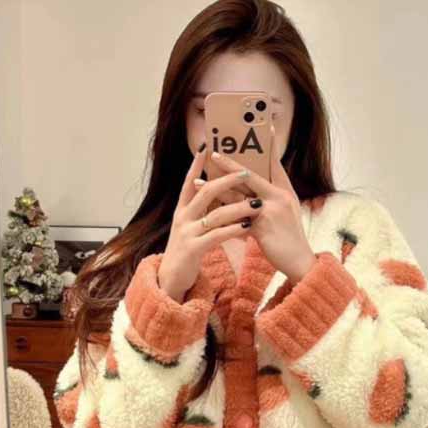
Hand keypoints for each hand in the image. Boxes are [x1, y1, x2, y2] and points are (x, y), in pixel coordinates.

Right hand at [158, 144, 263, 300]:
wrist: (170, 280)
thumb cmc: (186, 253)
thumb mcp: (191, 229)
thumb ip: (201, 214)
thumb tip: (217, 198)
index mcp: (181, 211)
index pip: (189, 183)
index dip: (197, 166)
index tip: (207, 148)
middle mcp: (182, 218)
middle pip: (204, 192)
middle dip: (226, 181)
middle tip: (246, 173)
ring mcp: (186, 233)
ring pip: (214, 215)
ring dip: (238, 208)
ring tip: (257, 204)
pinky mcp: (192, 249)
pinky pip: (216, 236)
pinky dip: (233, 230)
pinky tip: (247, 226)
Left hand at [200, 124, 316, 283]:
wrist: (300, 262)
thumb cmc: (290, 239)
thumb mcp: (284, 214)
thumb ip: (268, 201)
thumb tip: (248, 194)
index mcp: (286, 191)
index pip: (275, 164)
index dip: (268, 146)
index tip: (263, 126)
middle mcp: (280, 196)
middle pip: (251, 175)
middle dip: (230, 164)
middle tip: (213, 154)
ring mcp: (271, 210)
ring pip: (238, 195)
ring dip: (216, 188)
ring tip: (198, 182)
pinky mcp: (262, 226)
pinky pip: (236, 217)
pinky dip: (220, 214)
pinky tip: (206, 212)